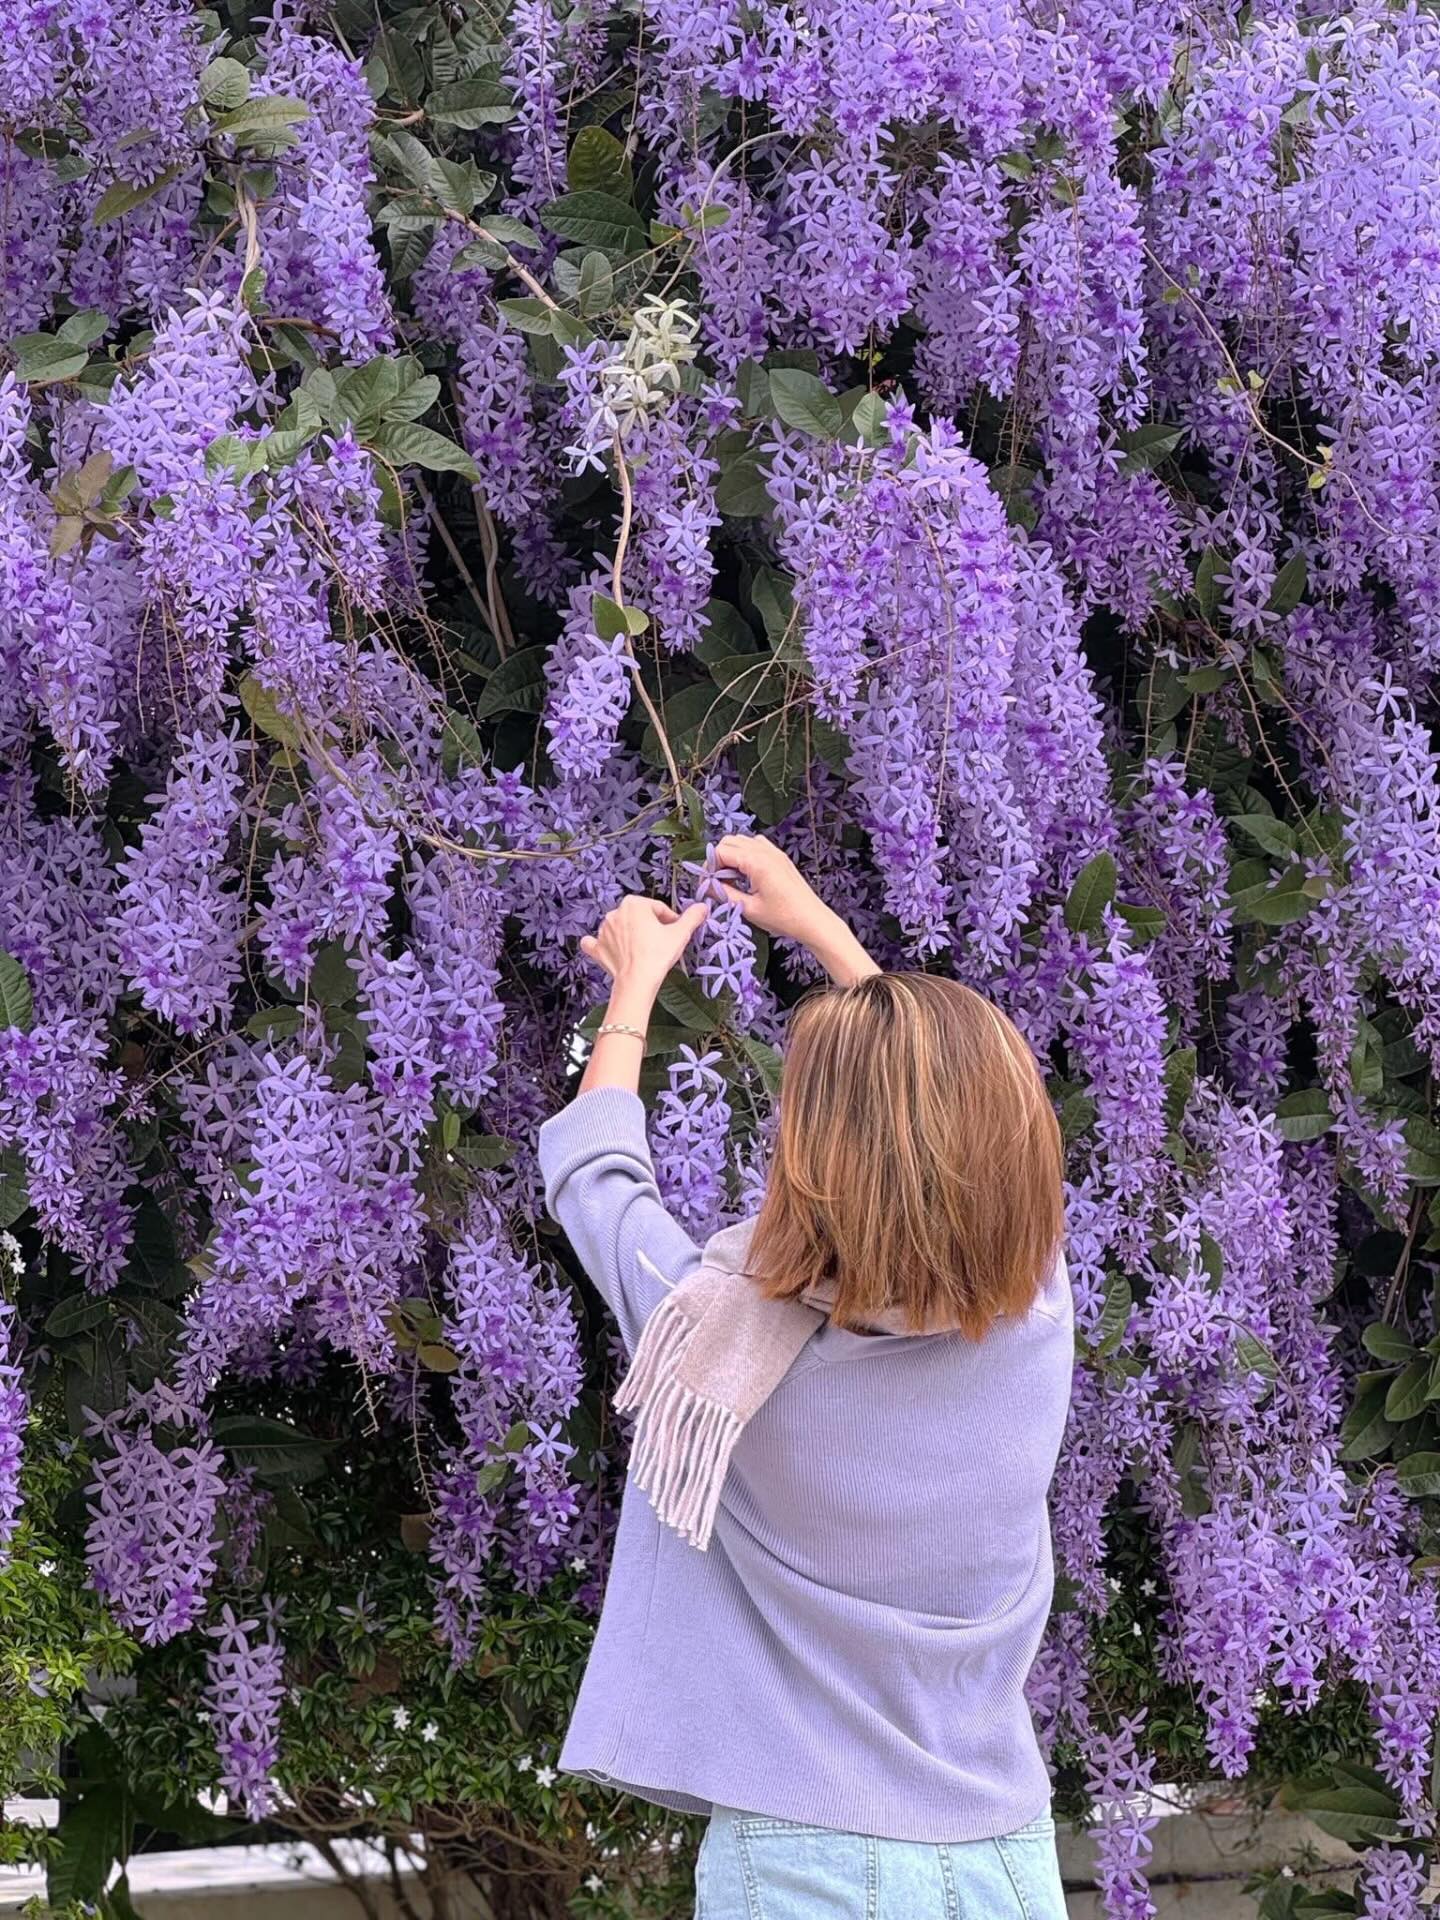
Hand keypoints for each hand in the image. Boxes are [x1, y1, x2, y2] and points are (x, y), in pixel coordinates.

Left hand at [580, 894, 709, 995]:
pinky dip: (601, 944)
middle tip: (662, 942)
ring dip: (630, 935)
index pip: (657, 908)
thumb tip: (703, 907)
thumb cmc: (658, 955)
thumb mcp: (680, 934)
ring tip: (644, 950)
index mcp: (634, 903)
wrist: (637, 982)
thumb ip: (692, 917)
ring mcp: (603, 931)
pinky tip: (608, 948)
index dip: (670, 920)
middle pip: (639, 917)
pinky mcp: (597, 948)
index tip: (676, 931)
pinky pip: (595, 942)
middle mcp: (615, 913)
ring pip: (620, 928)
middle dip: (650, 926)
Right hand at [713, 833, 878, 986]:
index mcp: (756, 862)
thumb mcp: (748, 909)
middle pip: (729, 841)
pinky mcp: (780, 857)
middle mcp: (765, 851)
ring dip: (732, 855)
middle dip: (718, 859)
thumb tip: (707, 886)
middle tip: (718, 881)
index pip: (720, 851)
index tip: (708, 884)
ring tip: (732, 879)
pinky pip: (756, 845)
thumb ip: (724, 894)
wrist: (813, 920)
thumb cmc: (783, 918)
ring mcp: (774, 852)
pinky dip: (746, 854)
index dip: (710, 866)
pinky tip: (747, 874)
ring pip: (742, 841)